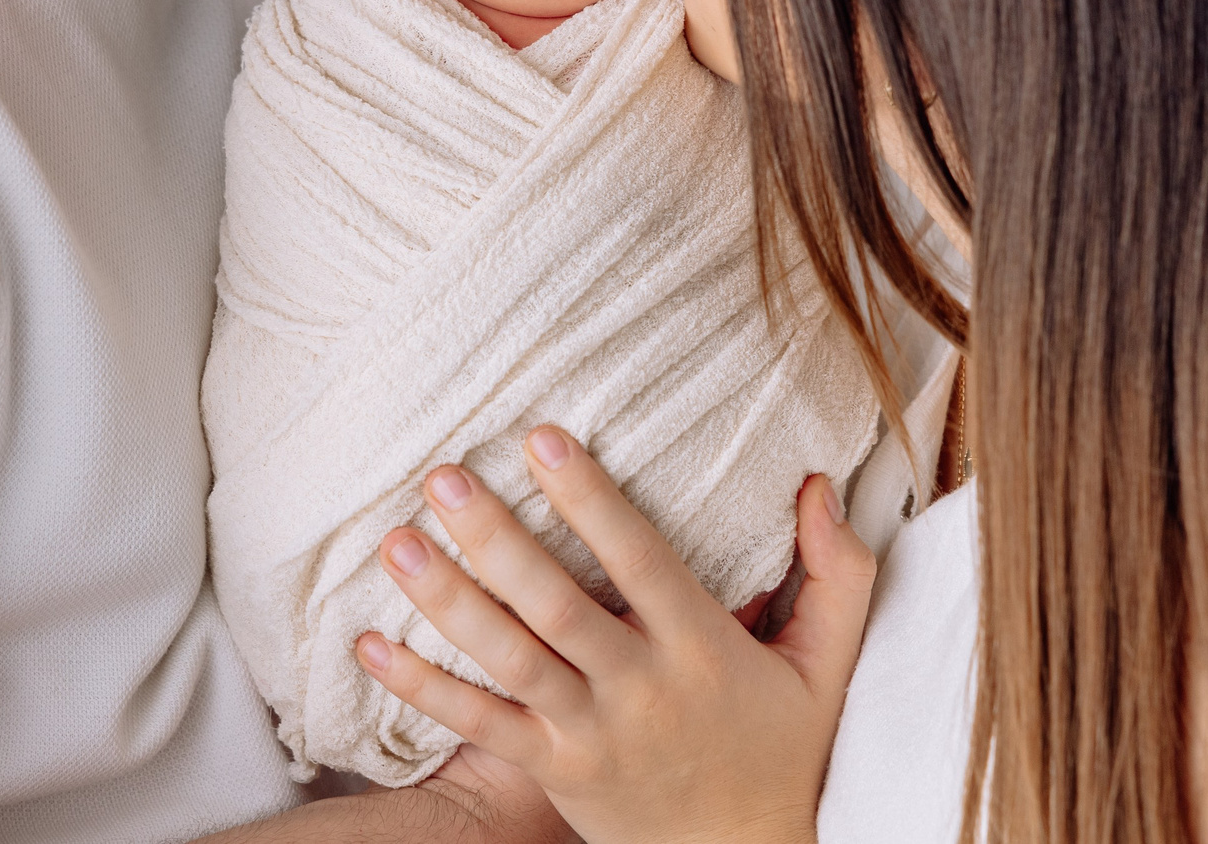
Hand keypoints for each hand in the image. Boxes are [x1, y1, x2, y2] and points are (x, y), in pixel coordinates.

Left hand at [354, 427, 876, 843]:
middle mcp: (639, 688)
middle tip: (443, 475)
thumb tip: (818, 483)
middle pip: (557, 606)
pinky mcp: (552, 769)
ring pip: (510, 662)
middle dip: (497, 539)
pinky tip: (370, 643)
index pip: (640, 560)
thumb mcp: (828, 664)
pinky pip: (479, 727)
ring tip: (397, 543)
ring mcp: (589, 734)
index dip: (590, 499)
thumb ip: (837, 573)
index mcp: (702, 648)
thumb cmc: (784, 746)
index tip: (543, 437)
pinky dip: (422, 688)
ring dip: (447, 603)